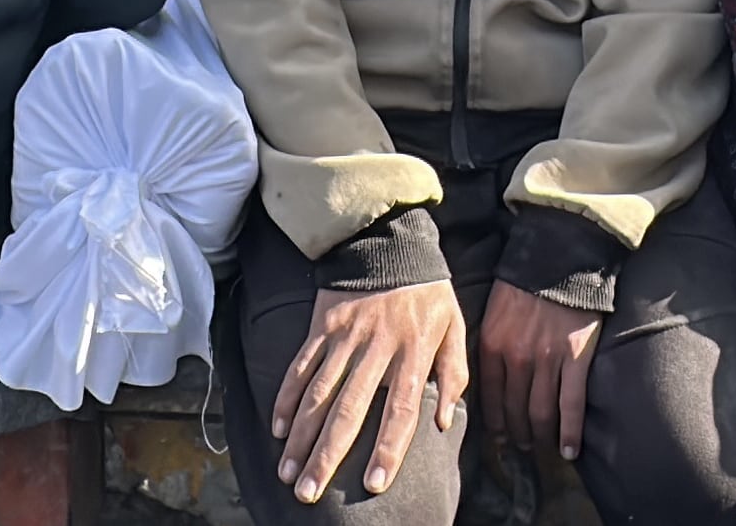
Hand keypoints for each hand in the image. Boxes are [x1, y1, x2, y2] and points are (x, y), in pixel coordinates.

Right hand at [271, 282, 469, 502]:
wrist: (392, 241)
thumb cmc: (428, 294)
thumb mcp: (455, 327)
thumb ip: (454, 374)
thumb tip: (443, 421)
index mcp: (414, 352)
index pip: (400, 410)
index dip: (387, 449)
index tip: (373, 484)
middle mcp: (377, 348)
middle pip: (349, 410)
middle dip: (328, 456)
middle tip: (310, 492)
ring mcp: (345, 336)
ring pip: (318, 394)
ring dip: (301, 437)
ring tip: (289, 473)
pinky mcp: (322, 325)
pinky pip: (301, 366)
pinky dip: (287, 398)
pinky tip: (280, 429)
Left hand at [479, 281, 601, 461]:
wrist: (560, 255)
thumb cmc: (526, 282)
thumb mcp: (495, 312)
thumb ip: (491, 345)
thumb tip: (489, 379)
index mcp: (492, 345)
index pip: (489, 398)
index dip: (495, 423)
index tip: (499, 438)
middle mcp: (516, 358)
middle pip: (514, 411)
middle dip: (517, 434)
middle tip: (521, 447)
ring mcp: (547, 361)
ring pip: (540, 414)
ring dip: (541, 438)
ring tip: (543, 449)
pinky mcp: (575, 359)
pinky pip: (571, 406)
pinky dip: (570, 433)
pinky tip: (569, 450)